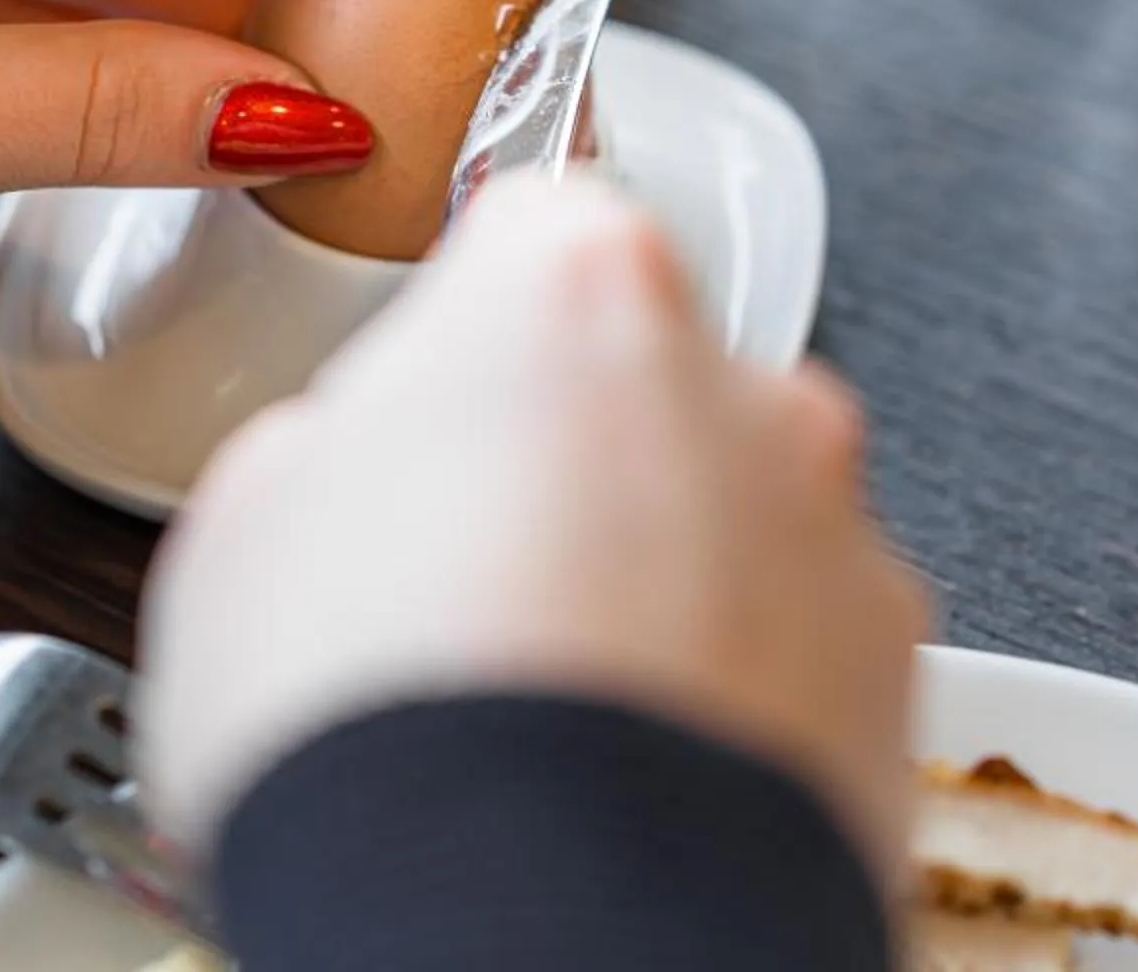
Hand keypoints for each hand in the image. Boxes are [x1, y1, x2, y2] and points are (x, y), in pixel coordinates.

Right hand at [138, 173, 929, 880]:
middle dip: (562, 476)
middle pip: (640, 392)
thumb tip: (344, 473)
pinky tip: (614, 793)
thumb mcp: (240, 532)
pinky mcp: (897, 693)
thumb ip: (324, 448)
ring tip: (525, 728)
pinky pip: (791, 668)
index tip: (415, 425)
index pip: (527, 236)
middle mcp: (745, 384)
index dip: (454, 345)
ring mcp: (838, 539)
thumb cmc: (383, 719)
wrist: (536, 938)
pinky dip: (720, 715)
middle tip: (448, 602)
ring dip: (651, 600)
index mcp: (578, 284)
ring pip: (727, 533)